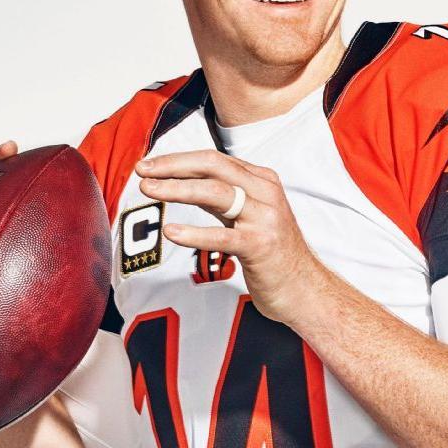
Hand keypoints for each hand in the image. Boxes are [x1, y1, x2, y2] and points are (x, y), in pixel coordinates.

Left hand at [135, 150, 324, 324]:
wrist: (304, 288)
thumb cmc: (273, 253)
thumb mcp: (251, 215)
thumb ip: (225, 196)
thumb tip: (184, 182)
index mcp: (262, 180)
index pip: (214, 160)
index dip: (178, 159)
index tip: (150, 165)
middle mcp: (265, 192)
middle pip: (214, 166)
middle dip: (174, 165)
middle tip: (143, 170)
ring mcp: (264, 218)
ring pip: (216, 192)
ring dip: (178, 188)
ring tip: (149, 190)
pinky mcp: (260, 246)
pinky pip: (222, 236)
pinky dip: (194, 233)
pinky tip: (172, 232)